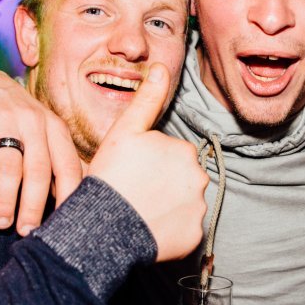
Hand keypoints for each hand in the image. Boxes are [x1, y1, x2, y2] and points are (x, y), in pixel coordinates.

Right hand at [0, 71, 82, 234]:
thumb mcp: (43, 132)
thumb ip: (57, 160)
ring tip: (2, 222)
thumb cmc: (17, 120)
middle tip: (27, 231)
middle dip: (33, 205)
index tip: (62, 225)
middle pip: (39, 170)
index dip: (67, 197)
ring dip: (6, 198)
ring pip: (10, 165)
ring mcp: (6, 118)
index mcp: (55, 128)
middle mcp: (34, 122)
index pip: (68, 167)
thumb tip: (74, 202)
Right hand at [88, 63, 206, 261]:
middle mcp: (199, 179)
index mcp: (185, 151)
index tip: (133, 171)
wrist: (104, 227)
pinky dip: (171, 230)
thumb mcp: (125, 132)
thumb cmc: (111, 177)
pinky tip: (149, 229)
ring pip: (185, 204)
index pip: (172, 154)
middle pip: (183, 178)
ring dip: (168, 207)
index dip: (150, 162)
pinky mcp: (194, 237)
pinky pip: (185, 230)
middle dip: (164, 184)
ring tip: (140, 211)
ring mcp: (198, 210)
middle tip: (135, 191)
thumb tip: (160, 67)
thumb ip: (147, 100)